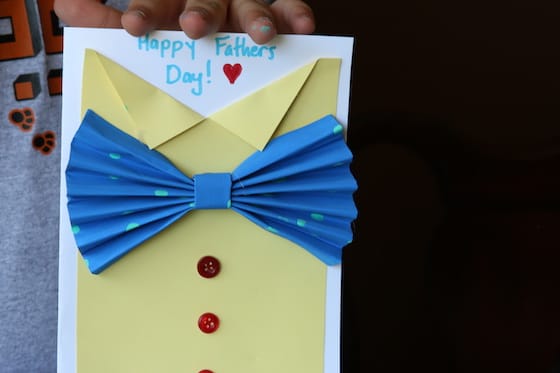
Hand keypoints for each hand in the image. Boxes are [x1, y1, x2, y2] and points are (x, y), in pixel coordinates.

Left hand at [54, 0, 314, 44]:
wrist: (201, 37)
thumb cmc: (167, 29)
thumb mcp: (135, 23)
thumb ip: (98, 14)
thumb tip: (67, 2)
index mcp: (169, 0)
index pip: (155, 2)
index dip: (147, 12)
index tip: (137, 28)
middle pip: (206, 0)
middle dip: (202, 13)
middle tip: (195, 29)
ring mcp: (240, 4)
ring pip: (250, 3)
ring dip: (257, 17)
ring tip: (262, 35)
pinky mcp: (273, 13)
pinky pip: (287, 6)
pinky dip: (294, 13)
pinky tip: (303, 26)